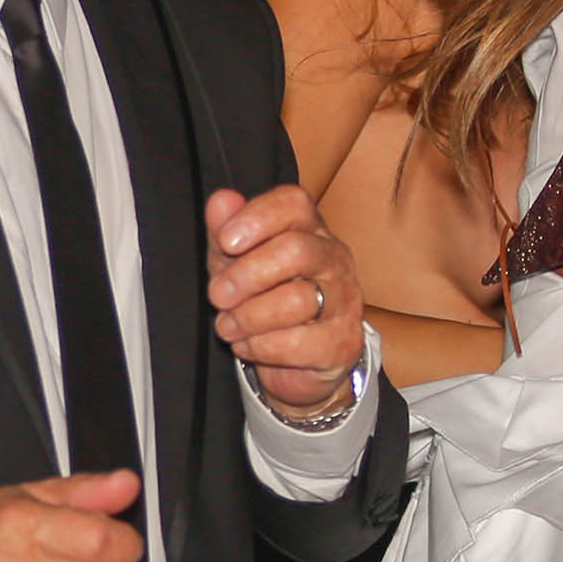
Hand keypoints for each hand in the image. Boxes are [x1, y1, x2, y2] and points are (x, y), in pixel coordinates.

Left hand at [207, 184, 365, 420]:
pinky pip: (298, 343)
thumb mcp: (235, 262)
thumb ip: (225, 231)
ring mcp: (344, 300)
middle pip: (295, 250)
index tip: (226, 241)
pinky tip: (247, 346)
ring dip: (249, 317)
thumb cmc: (264, 298)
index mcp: (309, 229)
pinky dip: (261, 347)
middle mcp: (334, 258)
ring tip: (228, 326)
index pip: (294, 203)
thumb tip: (221, 200)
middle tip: (218, 295)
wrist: (298, 361)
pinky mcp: (342, 342)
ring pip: (297, 299)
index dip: (257, 217)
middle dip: (246, 275)